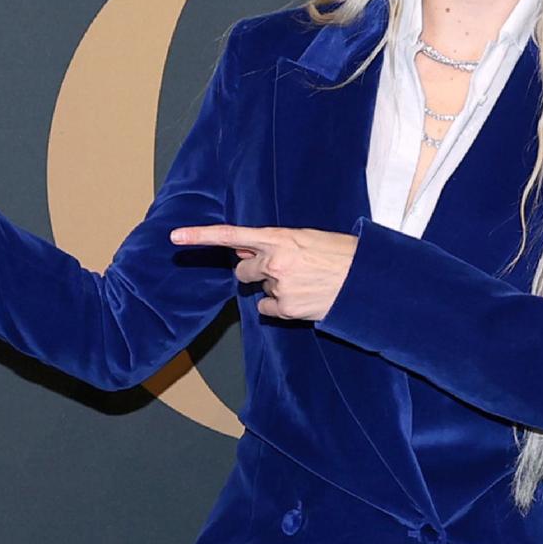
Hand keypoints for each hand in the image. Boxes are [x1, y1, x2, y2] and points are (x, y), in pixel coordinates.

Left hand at [169, 224, 355, 322]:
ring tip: (304, 282)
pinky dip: (279, 306)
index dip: (201, 236)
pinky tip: (302, 297)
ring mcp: (279, 286)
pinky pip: (267, 309)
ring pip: (260, 290)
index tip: (176, 236)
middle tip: (284, 269)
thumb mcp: (306, 238)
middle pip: (243, 269)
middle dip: (255, 270)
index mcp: (279, 238)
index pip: (231, 234)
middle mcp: (274, 262)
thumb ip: (273, 243)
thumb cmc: (340, 254)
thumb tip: (243, 247)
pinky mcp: (286, 308)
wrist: (366, 280)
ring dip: (274, 287)